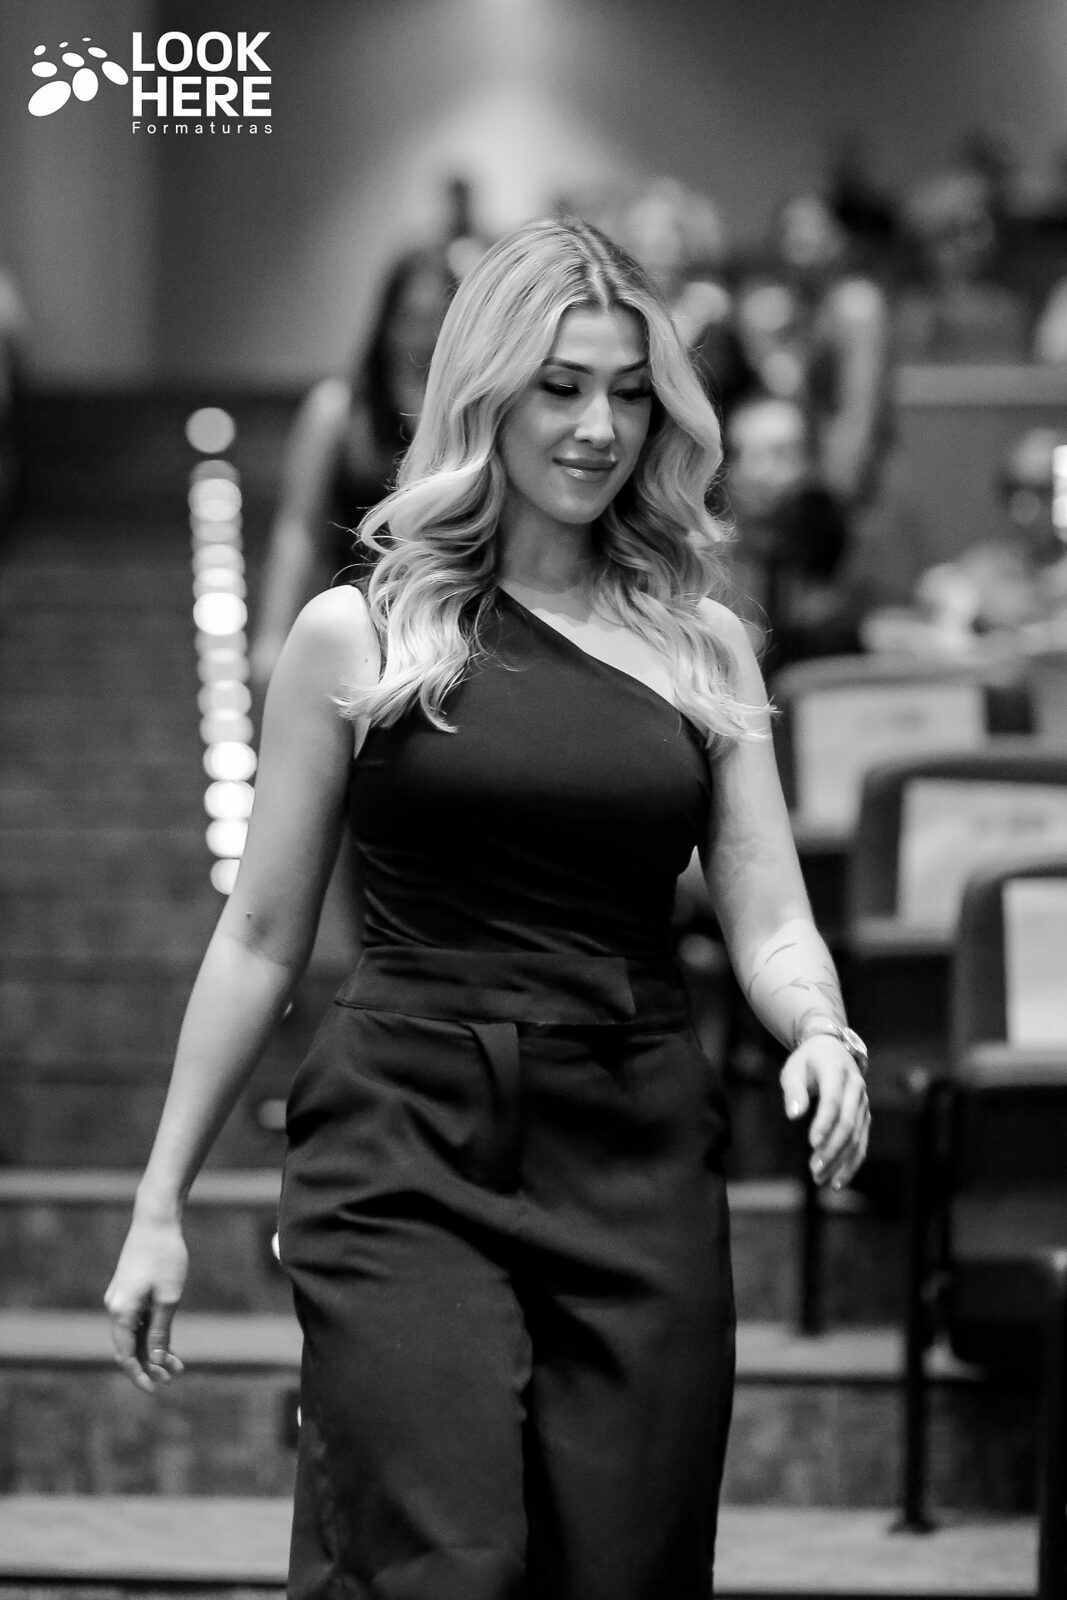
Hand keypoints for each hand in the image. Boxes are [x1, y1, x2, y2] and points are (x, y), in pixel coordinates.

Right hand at [104, 1216, 188, 1392]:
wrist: (156, 1219)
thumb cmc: (166, 1256)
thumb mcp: (168, 1297)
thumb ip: (160, 1331)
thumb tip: (155, 1362)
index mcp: (121, 1312)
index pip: (126, 1355)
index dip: (140, 1375)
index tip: (157, 1389)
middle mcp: (114, 1307)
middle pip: (129, 1346)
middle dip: (150, 1364)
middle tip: (173, 1376)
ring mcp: (120, 1297)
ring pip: (134, 1333)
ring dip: (152, 1349)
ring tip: (177, 1364)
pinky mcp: (128, 1289)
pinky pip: (136, 1319)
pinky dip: (151, 1332)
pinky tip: (167, 1341)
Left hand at [780, 1036, 869, 1189]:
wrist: (832, 1051)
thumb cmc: (807, 1062)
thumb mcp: (794, 1069)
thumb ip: (794, 1090)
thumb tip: (793, 1115)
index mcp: (836, 1072)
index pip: (833, 1101)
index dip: (824, 1123)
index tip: (812, 1143)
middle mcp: (856, 1089)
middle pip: (847, 1123)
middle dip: (832, 1149)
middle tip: (814, 1170)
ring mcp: (863, 1104)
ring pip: (856, 1137)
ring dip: (840, 1161)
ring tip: (821, 1179)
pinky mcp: (864, 1117)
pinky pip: (861, 1143)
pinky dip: (851, 1163)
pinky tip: (838, 1180)